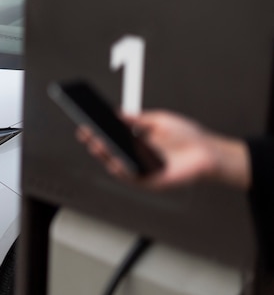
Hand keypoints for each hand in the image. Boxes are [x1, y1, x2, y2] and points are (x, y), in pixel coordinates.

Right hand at [76, 110, 249, 190]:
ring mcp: (140, 168)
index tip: (86, 122)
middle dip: (95, 141)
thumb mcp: (159, 120)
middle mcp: (135, 155)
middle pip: (109, 150)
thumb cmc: (188, 137)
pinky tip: (115, 160)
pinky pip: (129, 177)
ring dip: (104, 155)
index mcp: (136, 140)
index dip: (97, 131)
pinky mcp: (148, 181)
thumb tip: (118, 114)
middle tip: (86, 133)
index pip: (111, 136)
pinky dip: (120, 169)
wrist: (208, 152)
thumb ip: (138, 119)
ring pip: (115, 164)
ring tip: (97, 144)